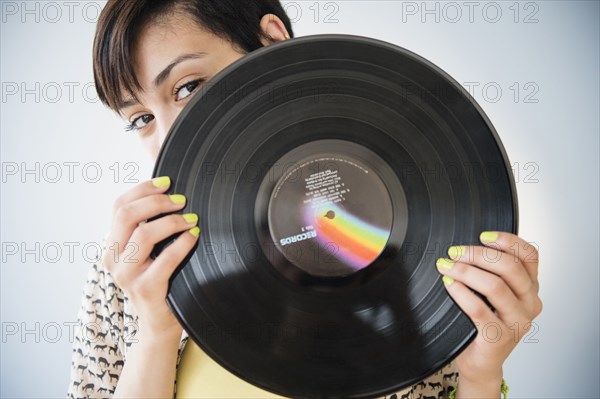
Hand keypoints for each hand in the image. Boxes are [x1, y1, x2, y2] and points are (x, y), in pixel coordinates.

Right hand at [101, 176, 198, 339]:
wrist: (159, 321)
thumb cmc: (159, 277)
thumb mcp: (148, 249)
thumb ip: (149, 219)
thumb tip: (163, 179)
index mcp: (111, 244)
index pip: (119, 206)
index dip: (142, 189)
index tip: (167, 182)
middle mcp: (113, 258)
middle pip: (127, 215)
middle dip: (157, 202)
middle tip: (182, 201)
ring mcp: (127, 275)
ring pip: (144, 234)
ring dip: (172, 221)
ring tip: (191, 219)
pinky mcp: (146, 288)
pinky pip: (166, 258)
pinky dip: (183, 243)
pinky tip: (194, 236)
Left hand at [435, 231, 541, 386]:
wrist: (481, 361)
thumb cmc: (483, 323)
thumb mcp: (493, 293)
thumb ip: (491, 271)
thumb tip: (466, 246)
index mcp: (530, 288)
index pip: (530, 256)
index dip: (507, 240)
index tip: (483, 236)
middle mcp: (530, 304)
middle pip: (510, 267)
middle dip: (478, 254)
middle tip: (454, 251)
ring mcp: (517, 322)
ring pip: (495, 286)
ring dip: (466, 271)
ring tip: (445, 266)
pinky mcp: (500, 337)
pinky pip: (478, 309)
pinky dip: (460, 292)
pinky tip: (448, 284)